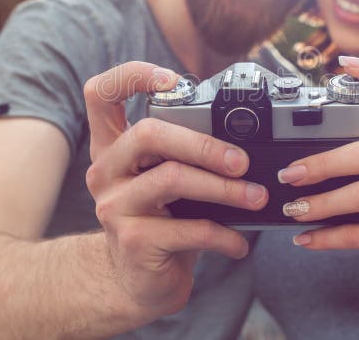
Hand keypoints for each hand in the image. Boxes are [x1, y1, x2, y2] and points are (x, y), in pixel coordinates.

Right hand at [83, 61, 267, 322]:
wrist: (137, 284)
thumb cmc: (162, 223)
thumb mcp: (166, 183)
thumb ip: (185, 155)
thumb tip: (246, 141)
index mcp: (113, 148)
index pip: (102, 94)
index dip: (132, 75)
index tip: (173, 80)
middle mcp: (106, 171)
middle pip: (148, 134)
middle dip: (204, 144)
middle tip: (242, 161)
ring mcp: (115, 207)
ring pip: (172, 179)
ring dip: (224, 188)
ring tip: (256, 197)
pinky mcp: (133, 241)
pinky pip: (188, 229)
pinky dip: (224, 235)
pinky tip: (239, 243)